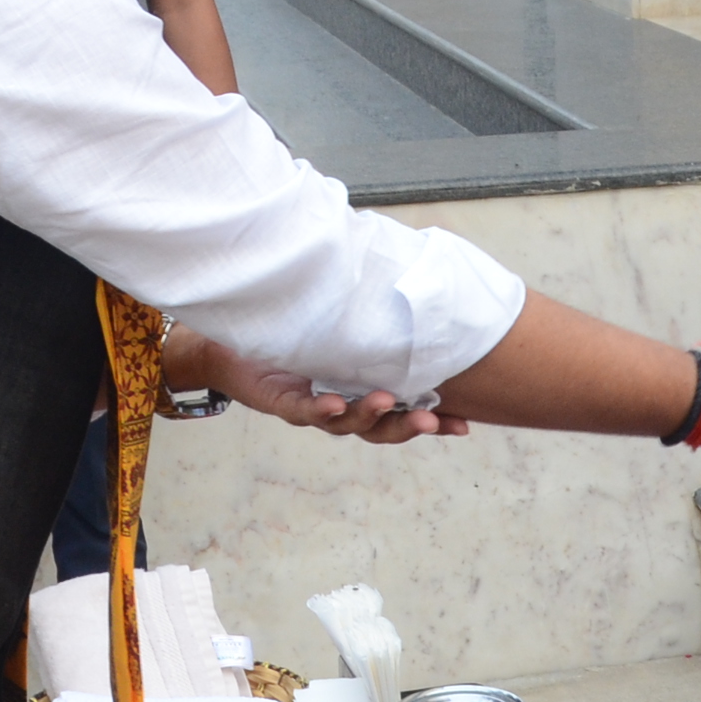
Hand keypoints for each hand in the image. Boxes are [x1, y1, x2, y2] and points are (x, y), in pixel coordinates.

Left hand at [162, 325, 466, 443]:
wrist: (236, 344)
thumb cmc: (294, 331)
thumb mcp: (341, 320)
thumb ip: (374, 309)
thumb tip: (412, 273)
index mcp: (364, 390)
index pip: (405, 410)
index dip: (435, 421)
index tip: (464, 426)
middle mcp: (343, 405)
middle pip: (381, 427)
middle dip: (408, 426)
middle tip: (433, 421)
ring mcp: (314, 408)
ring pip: (347, 422)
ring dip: (369, 414)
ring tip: (387, 401)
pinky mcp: (284, 402)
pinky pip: (305, 410)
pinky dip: (322, 408)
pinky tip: (335, 402)